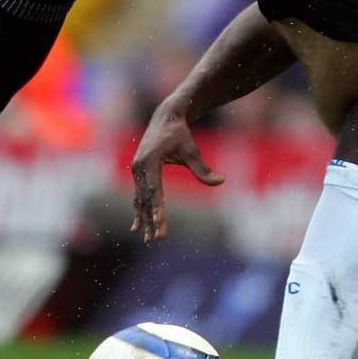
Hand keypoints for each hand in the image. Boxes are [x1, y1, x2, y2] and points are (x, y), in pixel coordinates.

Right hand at [129, 95, 222, 243]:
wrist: (165, 118)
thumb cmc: (179, 134)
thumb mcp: (192, 150)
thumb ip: (202, 169)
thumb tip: (221, 181)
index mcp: (150, 161)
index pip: (154, 190)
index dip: (157, 208)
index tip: (160, 224)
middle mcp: (139, 167)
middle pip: (145, 199)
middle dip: (151, 220)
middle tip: (156, 240)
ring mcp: (136, 170)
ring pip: (140, 200)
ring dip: (144, 219)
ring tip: (149, 239)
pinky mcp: (137, 172)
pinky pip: (138, 195)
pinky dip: (140, 210)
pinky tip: (138, 227)